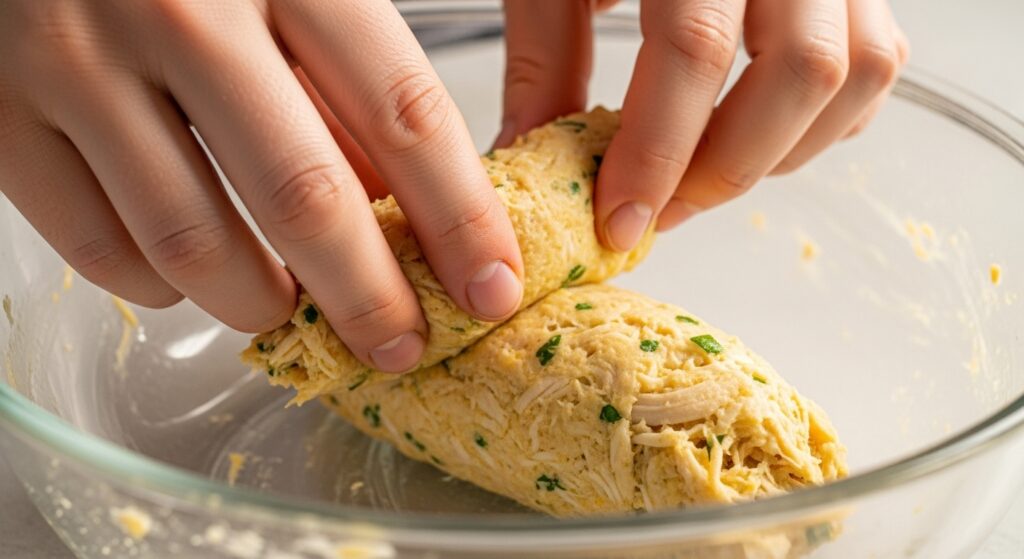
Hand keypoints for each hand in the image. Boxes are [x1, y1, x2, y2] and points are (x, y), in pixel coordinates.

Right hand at [0, 0, 523, 371]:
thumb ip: (342, 73)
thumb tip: (392, 206)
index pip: (402, 114)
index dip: (460, 219)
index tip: (491, 289)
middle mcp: (179, 10)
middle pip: (304, 199)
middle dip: (370, 297)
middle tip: (402, 346)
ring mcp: (76, 61)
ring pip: (193, 243)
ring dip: (260, 303)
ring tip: (290, 308)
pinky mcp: (2, 111)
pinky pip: (96, 248)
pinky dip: (161, 288)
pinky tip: (190, 276)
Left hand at [497, 0, 908, 250]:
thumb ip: (544, 57)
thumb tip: (532, 156)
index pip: (693, 46)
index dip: (657, 151)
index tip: (620, 220)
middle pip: (800, 70)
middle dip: (726, 168)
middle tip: (662, 213)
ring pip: (858, 70)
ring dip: (783, 152)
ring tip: (705, 180)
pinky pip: (877, 58)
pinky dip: (826, 120)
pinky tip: (758, 135)